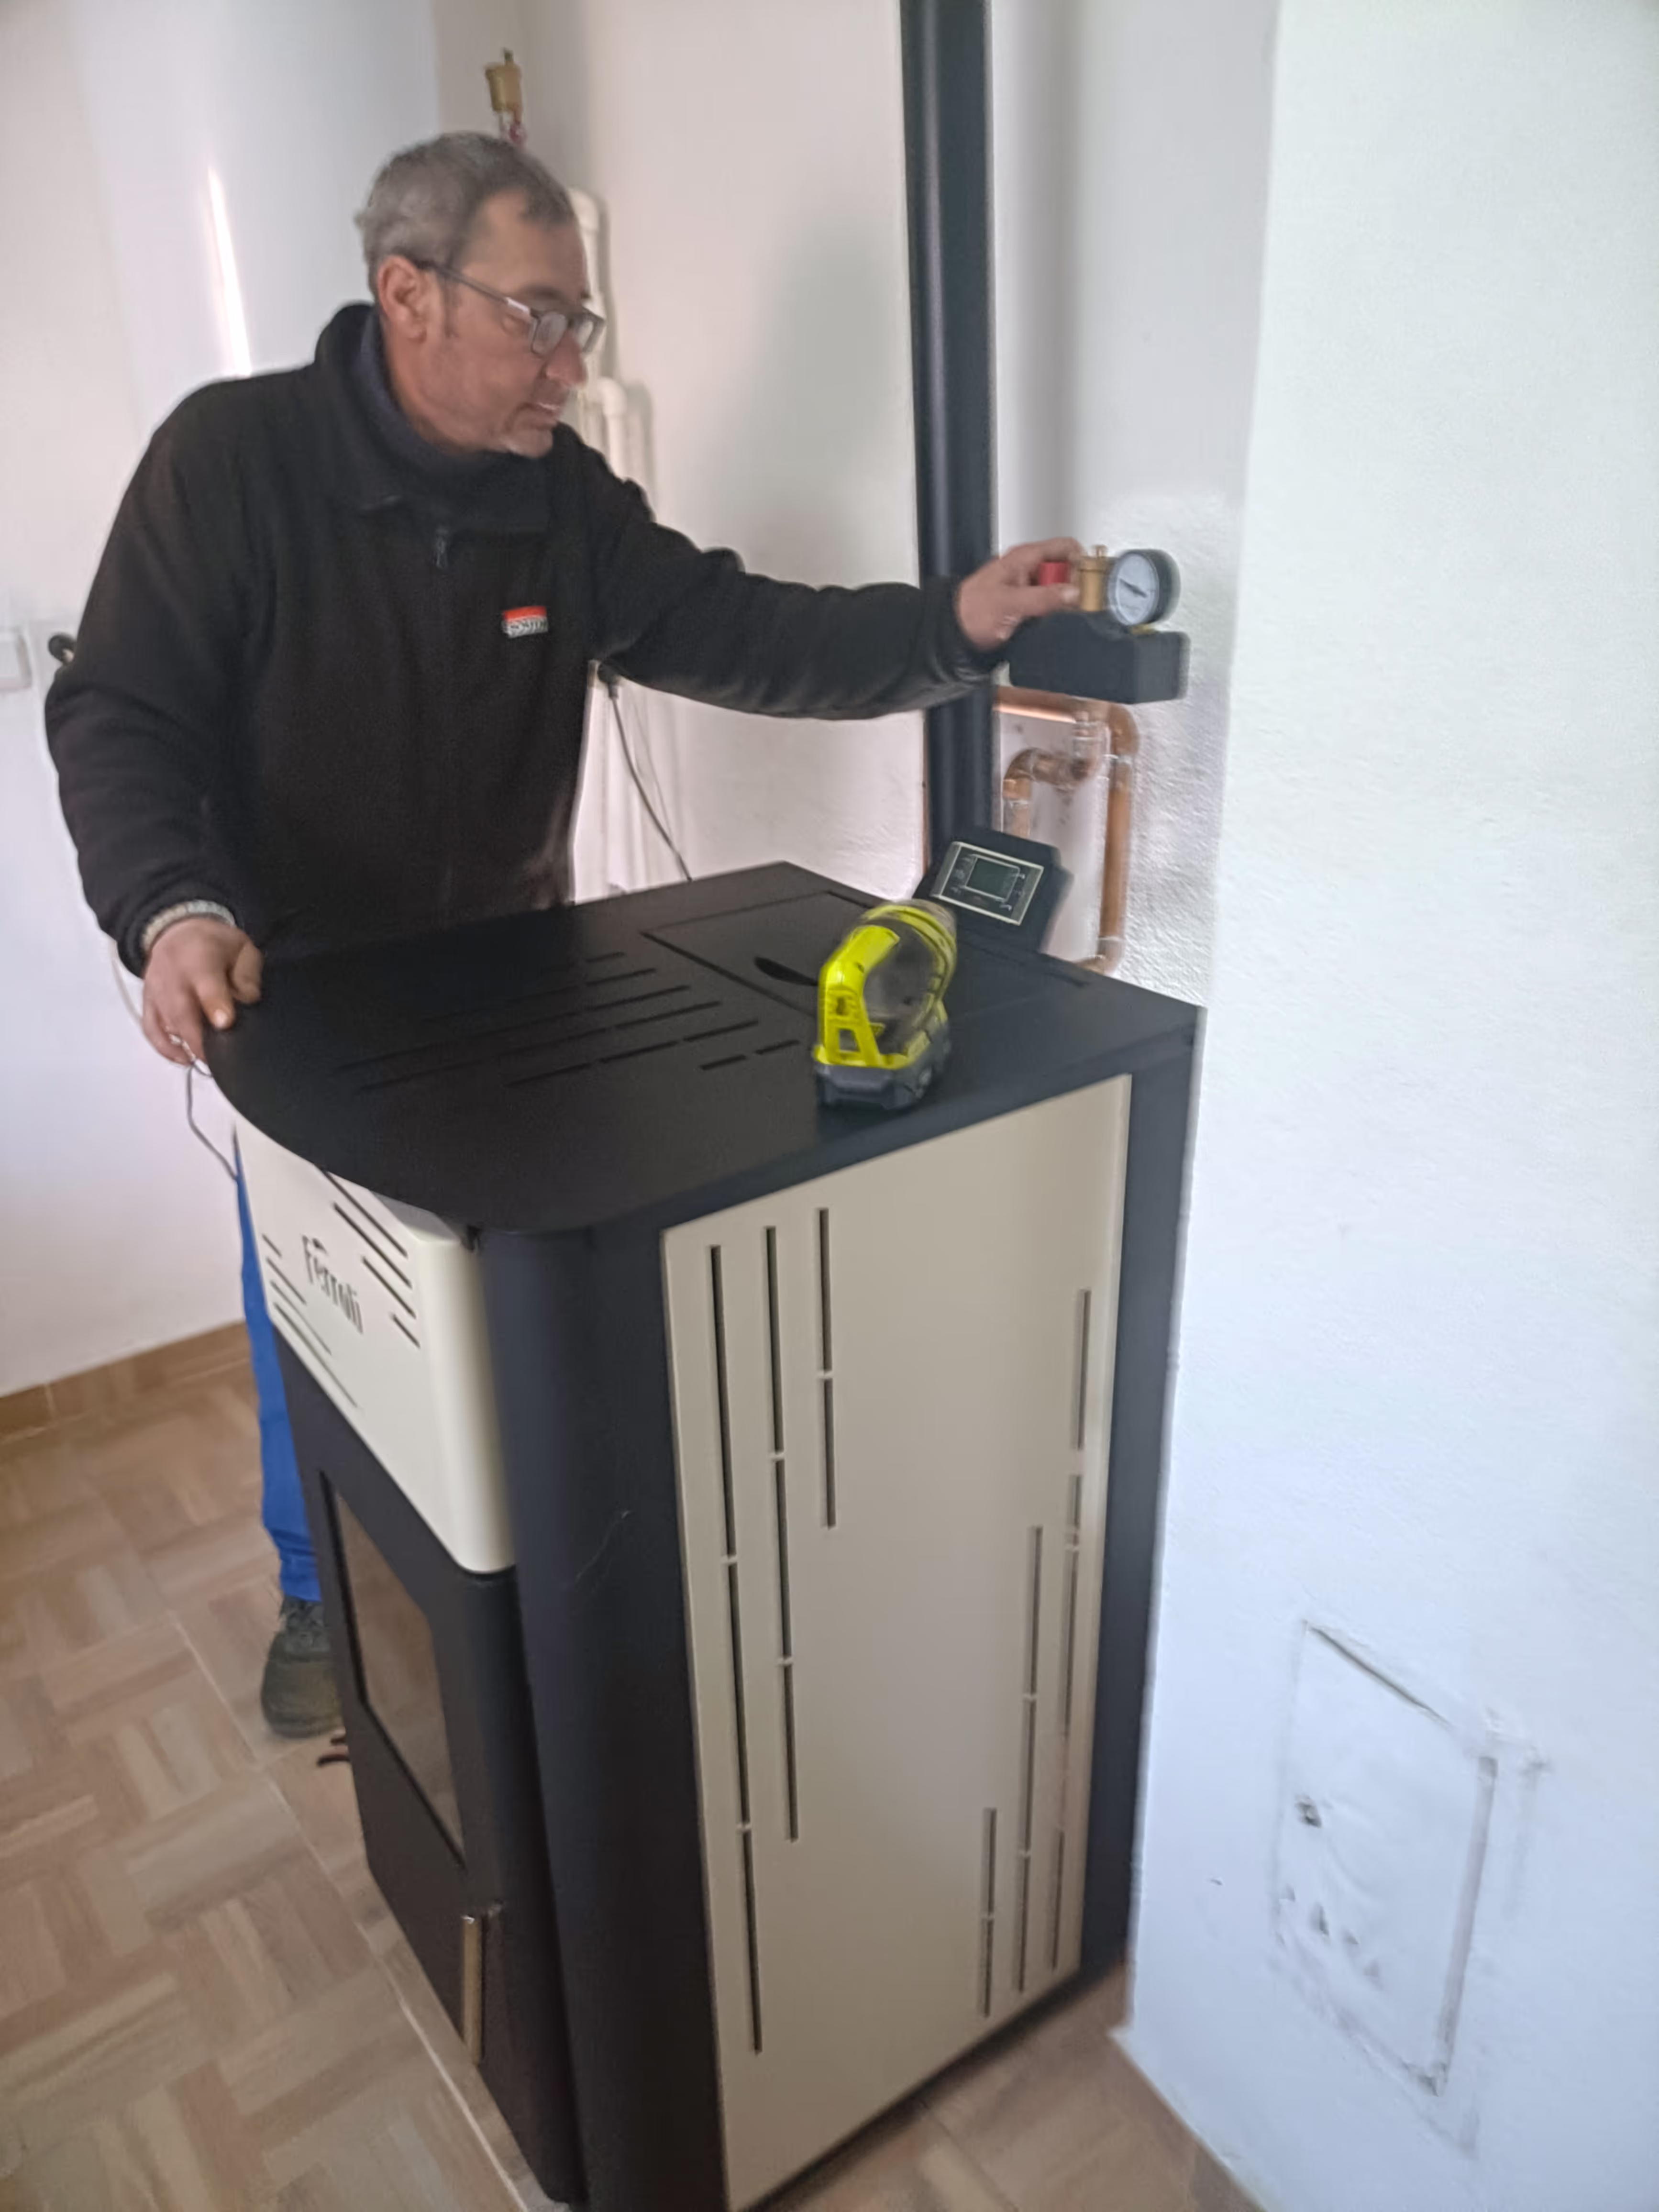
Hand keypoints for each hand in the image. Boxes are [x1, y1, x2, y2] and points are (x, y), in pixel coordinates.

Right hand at [141, 918, 262, 1066]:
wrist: (177, 929)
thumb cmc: (215, 943)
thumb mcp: (242, 948)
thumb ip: (247, 973)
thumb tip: (248, 999)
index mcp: (199, 957)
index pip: (205, 982)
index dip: (214, 1003)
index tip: (225, 1023)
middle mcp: (172, 974)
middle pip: (181, 1010)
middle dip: (200, 1038)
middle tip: (220, 1059)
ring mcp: (155, 989)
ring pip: (166, 1022)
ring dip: (186, 1044)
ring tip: (210, 1061)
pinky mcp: (147, 1001)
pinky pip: (150, 1027)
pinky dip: (164, 1046)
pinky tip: (183, 1059)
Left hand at [955, 537, 1083, 651]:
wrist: (958, 632)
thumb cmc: (972, 611)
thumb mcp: (1010, 603)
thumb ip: (1043, 597)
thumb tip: (1072, 593)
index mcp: (1025, 557)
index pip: (1066, 547)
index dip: (1081, 562)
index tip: (1086, 583)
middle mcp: (1031, 569)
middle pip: (1069, 569)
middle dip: (1076, 586)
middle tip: (1075, 603)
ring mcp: (1032, 587)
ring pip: (1063, 589)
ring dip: (1067, 602)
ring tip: (1061, 615)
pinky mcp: (1032, 605)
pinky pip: (1054, 605)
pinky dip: (1059, 613)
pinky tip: (1053, 621)